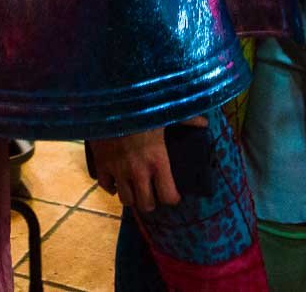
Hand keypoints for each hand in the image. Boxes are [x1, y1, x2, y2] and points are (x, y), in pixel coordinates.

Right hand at [88, 115, 205, 212]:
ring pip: (126, 200)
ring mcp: (118, 170)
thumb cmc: (141, 107)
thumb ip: (186, 120)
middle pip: (146, 204)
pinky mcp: (101, 165)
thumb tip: (204, 122)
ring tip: (135, 190)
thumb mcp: (166, 113)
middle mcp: (138, 171)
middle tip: (153, 194)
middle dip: (151, 202)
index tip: (174, 194)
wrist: (109, 101)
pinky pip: (105, 187)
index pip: (168, 196)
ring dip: (132, 197)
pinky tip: (116, 181)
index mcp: (157, 161)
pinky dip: (112, 187)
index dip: (172, 198)